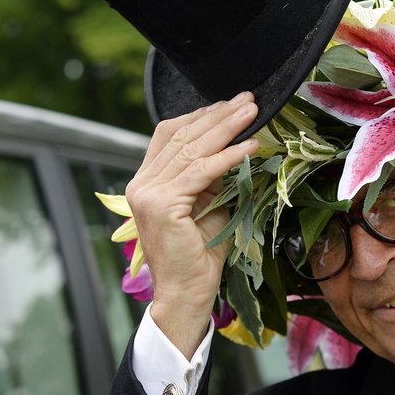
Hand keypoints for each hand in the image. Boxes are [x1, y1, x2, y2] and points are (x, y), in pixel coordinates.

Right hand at [125, 92, 259, 356]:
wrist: (187, 294)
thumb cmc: (201, 256)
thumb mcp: (208, 205)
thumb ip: (212, 178)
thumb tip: (235, 148)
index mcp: (146, 181)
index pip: (170, 134)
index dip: (201, 116)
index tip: (231, 105)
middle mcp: (141, 183)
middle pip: (182, 135)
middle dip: (219, 115)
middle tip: (249, 100)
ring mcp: (148, 193)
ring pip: (193, 149)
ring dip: (227, 128)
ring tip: (253, 114)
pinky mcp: (163, 205)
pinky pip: (202, 171)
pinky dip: (229, 156)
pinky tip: (250, 147)